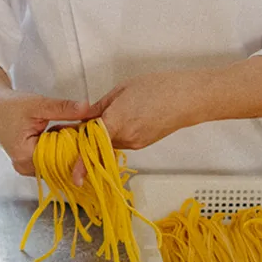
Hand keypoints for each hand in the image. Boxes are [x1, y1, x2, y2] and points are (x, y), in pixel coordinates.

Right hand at [0, 90, 91, 177]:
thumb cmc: (11, 105)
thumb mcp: (39, 104)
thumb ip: (64, 109)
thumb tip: (88, 108)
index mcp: (25, 156)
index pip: (61, 160)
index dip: (78, 147)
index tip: (91, 134)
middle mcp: (24, 166)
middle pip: (59, 165)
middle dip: (74, 148)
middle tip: (86, 131)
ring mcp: (25, 167)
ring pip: (56, 164)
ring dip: (67, 149)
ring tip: (76, 132)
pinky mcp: (28, 163)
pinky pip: (49, 161)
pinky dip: (59, 150)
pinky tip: (65, 137)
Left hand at [89, 69, 207, 149]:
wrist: (189, 98)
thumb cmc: (157, 87)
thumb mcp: (122, 90)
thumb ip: (100, 106)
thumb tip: (84, 117)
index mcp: (117, 122)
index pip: (92, 144)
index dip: (80, 157)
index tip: (73, 174)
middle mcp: (126, 138)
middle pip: (97, 144)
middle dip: (87, 137)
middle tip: (78, 124)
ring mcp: (136, 143)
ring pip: (109, 144)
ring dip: (101, 136)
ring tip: (106, 116)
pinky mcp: (143, 144)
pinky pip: (121, 143)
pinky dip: (114, 136)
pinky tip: (121, 120)